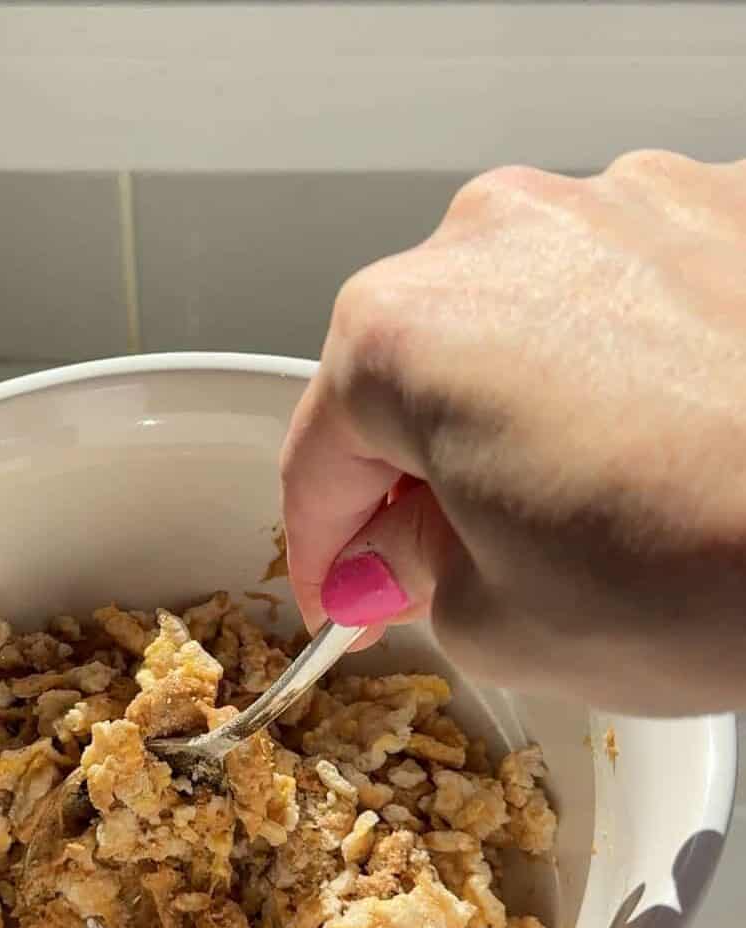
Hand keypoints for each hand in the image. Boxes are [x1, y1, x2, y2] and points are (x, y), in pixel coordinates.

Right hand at [281, 151, 745, 714]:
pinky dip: (623, 370)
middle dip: (420, 472)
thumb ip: (417, 576)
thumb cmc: (708, 572)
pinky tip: (668, 447)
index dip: (322, 544)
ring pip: (522, 325)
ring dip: (523, 413)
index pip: (318, 452)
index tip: (341, 589)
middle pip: (412, 370)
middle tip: (454, 563)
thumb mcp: (500, 626)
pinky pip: (628, 298)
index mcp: (406, 332)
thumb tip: (410, 546)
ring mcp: (622, 205)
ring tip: (589, 509)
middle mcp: (501, 237)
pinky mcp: (726, 209)